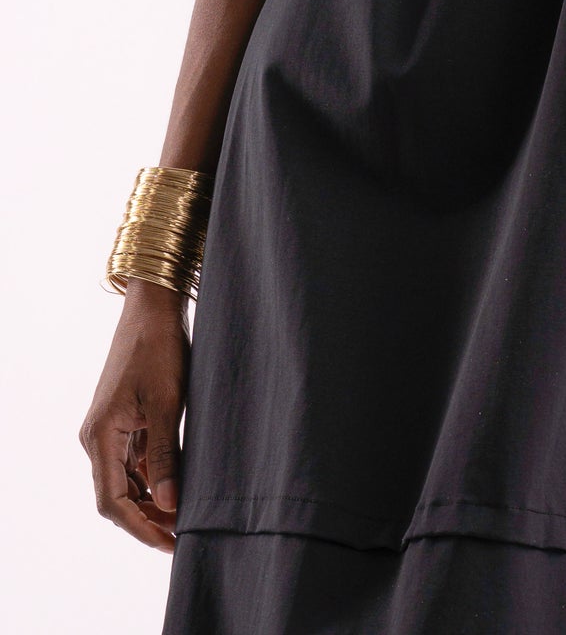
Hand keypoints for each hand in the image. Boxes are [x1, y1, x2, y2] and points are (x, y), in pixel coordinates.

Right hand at [78, 281, 189, 550]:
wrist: (153, 307)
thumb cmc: (159, 349)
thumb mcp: (168, 403)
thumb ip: (166, 455)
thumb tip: (170, 504)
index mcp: (101, 436)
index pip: (113, 501)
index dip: (140, 528)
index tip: (170, 543)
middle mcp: (97, 436)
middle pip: (115, 495)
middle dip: (146, 519)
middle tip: (181, 535)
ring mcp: (108, 428)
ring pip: (124, 479)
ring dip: (149, 500)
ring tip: (182, 515)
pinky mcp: (121, 419)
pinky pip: (131, 460)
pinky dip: (150, 477)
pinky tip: (175, 483)